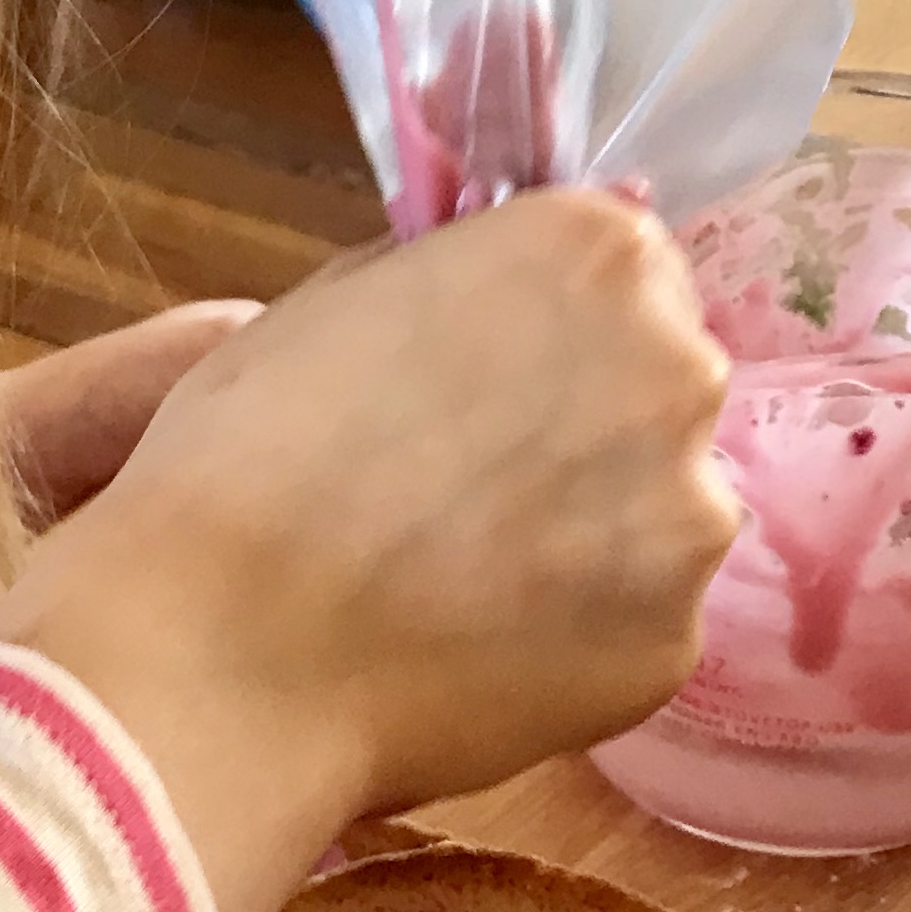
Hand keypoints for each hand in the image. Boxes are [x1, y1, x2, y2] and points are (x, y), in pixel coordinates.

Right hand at [0, 192, 737, 911]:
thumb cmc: (241, 461)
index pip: (629, 274)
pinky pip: (635, 630)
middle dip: (587, 433)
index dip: (551, 333)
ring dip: (591, 543)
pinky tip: (474, 658)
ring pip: (662, 517)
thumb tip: (493, 299)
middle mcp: (678, 369)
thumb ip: (450, 283)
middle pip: (663, 390)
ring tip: (463, 591)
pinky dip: (573, 645)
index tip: (487, 385)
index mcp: (598, 254)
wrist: (221, 655)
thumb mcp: (332, 304)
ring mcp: (689, 516)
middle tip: (466, 497)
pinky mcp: (672, 644)